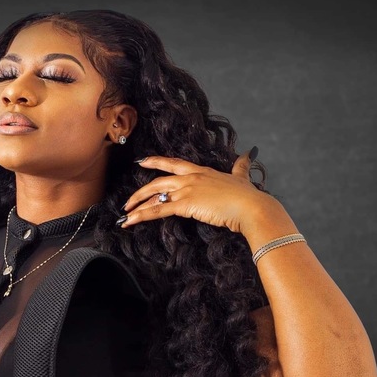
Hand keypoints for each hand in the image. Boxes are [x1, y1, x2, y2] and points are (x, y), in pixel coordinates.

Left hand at [118, 148, 277, 234]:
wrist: (251, 207)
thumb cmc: (248, 196)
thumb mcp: (242, 177)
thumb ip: (241, 166)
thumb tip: (248, 154)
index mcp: (202, 171)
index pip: (174, 164)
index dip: (156, 162)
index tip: (142, 162)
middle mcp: (191, 178)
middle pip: (158, 181)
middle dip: (140, 192)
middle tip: (128, 201)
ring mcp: (187, 190)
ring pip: (154, 196)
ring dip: (137, 205)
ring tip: (125, 215)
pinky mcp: (185, 205)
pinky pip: (157, 210)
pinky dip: (141, 215)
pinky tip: (130, 221)